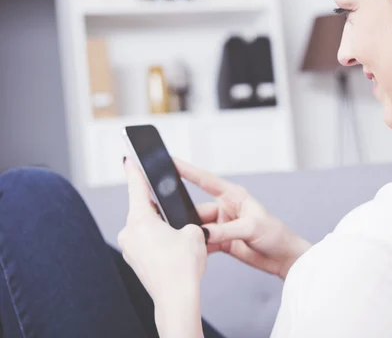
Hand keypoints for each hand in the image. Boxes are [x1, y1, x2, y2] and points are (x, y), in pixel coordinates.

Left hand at [118, 157, 206, 307]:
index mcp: (140, 220)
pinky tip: (176, 249)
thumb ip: (188, 221)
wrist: (176, 299)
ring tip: (182, 235)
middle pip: (145, 210)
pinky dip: (161, 242)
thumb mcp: (195, 232)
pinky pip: (148, 244)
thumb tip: (184, 227)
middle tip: (177, 210)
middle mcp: (130, 233)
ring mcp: (131, 250)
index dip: (134, 170)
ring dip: (163, 227)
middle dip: (162, 209)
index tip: (129, 159)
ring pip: (148, 228)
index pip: (136, 188)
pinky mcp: (136, 262)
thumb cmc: (182, 266)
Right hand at [175, 158, 310, 279]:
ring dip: (192, 234)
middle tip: (169, 221)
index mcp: (234, 196)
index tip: (170, 161)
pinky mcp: (222, 242)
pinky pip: (203, 242)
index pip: (205, 180)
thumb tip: (202, 234)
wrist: (285, 258)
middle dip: (185, 215)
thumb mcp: (252, 228)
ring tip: (184, 241)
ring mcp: (222, 226)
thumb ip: (226, 231)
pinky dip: (197, 247)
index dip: (187, 170)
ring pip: (198, 228)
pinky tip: (193, 252)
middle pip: (197, 209)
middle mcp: (226, 208)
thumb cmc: (276, 235)